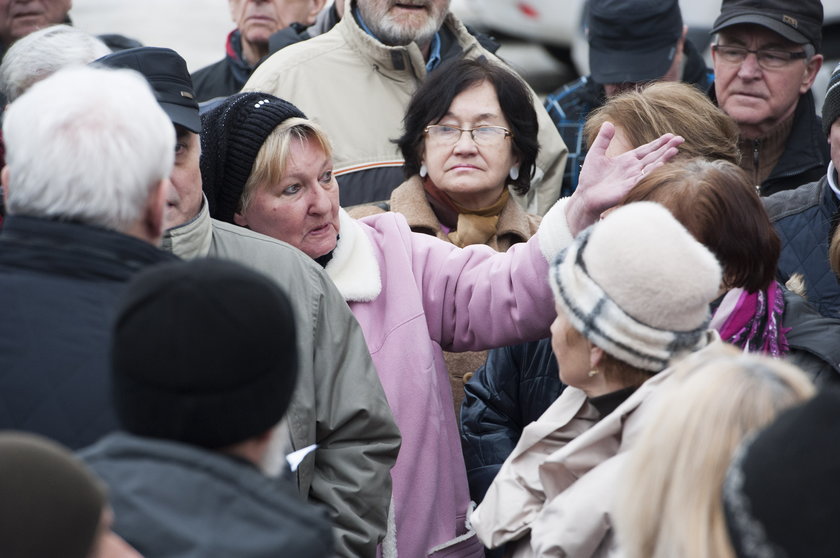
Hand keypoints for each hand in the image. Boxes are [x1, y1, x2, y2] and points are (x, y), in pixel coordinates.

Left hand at [565, 122, 683, 235]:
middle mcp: (633, 168)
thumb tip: (608, 122)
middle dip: (667, 147)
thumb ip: (603, 139)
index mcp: (627, 160)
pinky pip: (643, 177)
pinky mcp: (629, 187)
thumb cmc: (590, 177)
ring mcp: (632, 178)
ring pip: (652, 165)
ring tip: (675, 149)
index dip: (658, 143)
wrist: (585, 196)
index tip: (670, 135)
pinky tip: (661, 163)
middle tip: (681, 138)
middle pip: (653, 156)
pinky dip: (652, 170)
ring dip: (664, 158)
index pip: (646, 150)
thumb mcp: (596, 153)